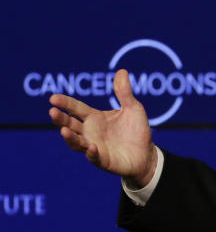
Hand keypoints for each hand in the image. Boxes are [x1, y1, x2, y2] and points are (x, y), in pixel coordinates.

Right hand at [49, 69, 157, 186]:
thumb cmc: (136, 130)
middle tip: (52, 112)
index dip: (65, 103)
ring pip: (76, 143)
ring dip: (69, 137)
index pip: (76, 108)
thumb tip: (122, 71)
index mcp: (94, 118)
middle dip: (60, 119)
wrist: (147, 153)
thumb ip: (124, 93)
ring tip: (64, 130)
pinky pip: (94, 157)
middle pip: (70, 124)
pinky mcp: (103, 160)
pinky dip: (91, 152)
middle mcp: (90, 132)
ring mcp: (94, 146)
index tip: (53, 98)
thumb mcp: (133, 108)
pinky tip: (92, 147)